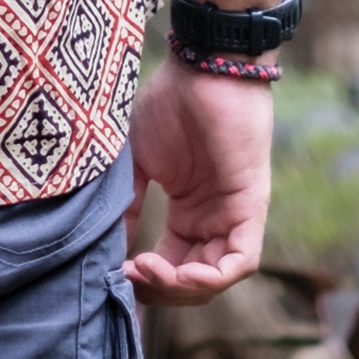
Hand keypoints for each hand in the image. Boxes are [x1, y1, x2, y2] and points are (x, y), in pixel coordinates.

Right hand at [123, 55, 272, 304]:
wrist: (202, 67)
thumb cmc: (170, 104)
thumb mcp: (138, 160)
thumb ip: (126, 202)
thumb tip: (107, 245)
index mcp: (187, 214)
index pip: (169, 267)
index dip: (144, 283)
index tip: (112, 282)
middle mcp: (212, 221)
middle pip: (191, 282)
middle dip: (159, 290)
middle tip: (127, 278)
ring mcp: (232, 216)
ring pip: (214, 278)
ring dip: (179, 287)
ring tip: (145, 271)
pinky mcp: (251, 208)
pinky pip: (241, 262)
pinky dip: (212, 278)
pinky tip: (179, 273)